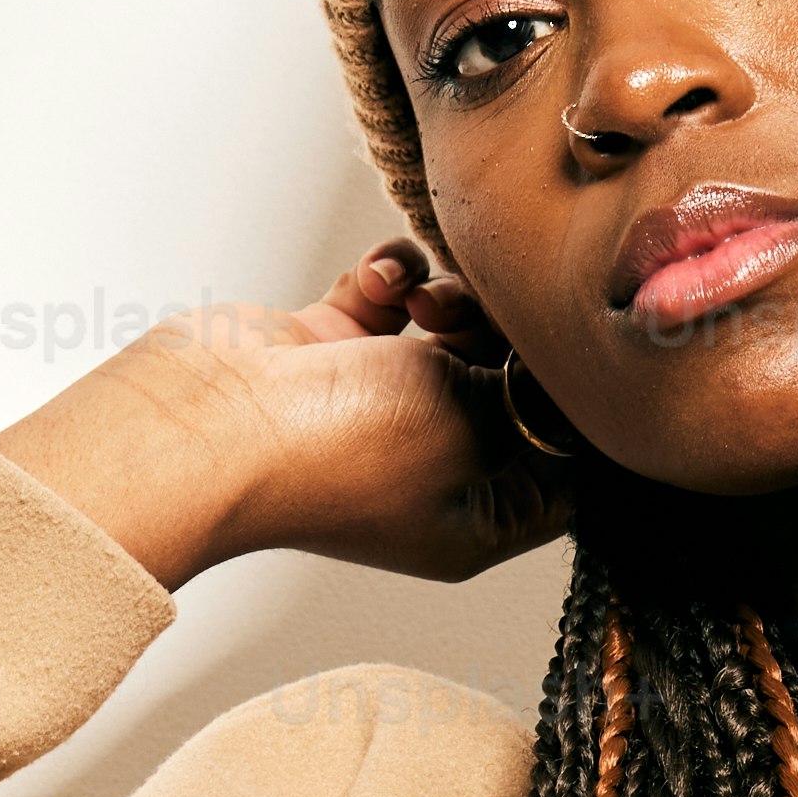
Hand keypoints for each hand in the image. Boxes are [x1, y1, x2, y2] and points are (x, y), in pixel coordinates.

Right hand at [0, 249, 569, 592]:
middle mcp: (433, 465)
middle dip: (510, 341)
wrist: (211, 420)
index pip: (564, 471)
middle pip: (513, 386)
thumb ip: (525, 393)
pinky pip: (390, 296)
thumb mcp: (473, 423)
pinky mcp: (335, 350)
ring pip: (457, 330)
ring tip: (425, 307)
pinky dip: (393, 278)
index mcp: (476, 518)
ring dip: (453, 300)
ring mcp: (380, 404)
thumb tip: (547, 370)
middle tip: (487, 325)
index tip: (586, 362)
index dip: (581, 416)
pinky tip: (380, 282)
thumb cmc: (338, 447)